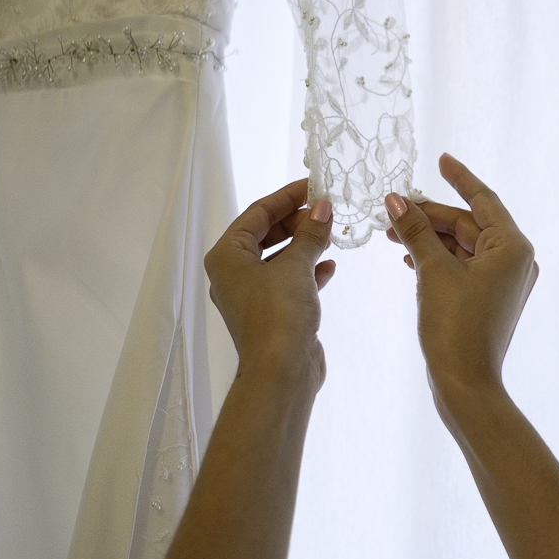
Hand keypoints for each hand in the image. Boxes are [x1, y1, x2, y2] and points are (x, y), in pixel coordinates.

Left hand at [204, 178, 334, 392]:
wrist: (281, 371)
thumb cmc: (279, 313)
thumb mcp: (297, 265)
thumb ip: (311, 233)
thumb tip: (323, 207)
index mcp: (227, 256)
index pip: (257, 213)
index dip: (286, 197)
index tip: (313, 186)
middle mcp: (233, 273)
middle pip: (265, 234)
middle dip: (297, 221)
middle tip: (326, 210)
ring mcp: (252, 295)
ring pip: (279, 258)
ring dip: (305, 244)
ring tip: (331, 232)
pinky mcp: (271, 313)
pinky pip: (288, 281)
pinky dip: (307, 270)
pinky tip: (330, 266)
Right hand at [385, 154, 538, 419]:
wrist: (466, 385)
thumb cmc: (455, 327)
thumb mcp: (432, 271)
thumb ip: (416, 231)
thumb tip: (396, 200)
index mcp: (512, 246)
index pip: (483, 199)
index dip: (460, 177)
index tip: (441, 159)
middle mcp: (516, 260)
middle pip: (469, 223)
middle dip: (431, 215)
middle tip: (393, 206)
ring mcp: (505, 282)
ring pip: (463, 246)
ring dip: (430, 238)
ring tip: (392, 232)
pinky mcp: (490, 300)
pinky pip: (463, 267)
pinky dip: (438, 259)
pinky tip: (409, 258)